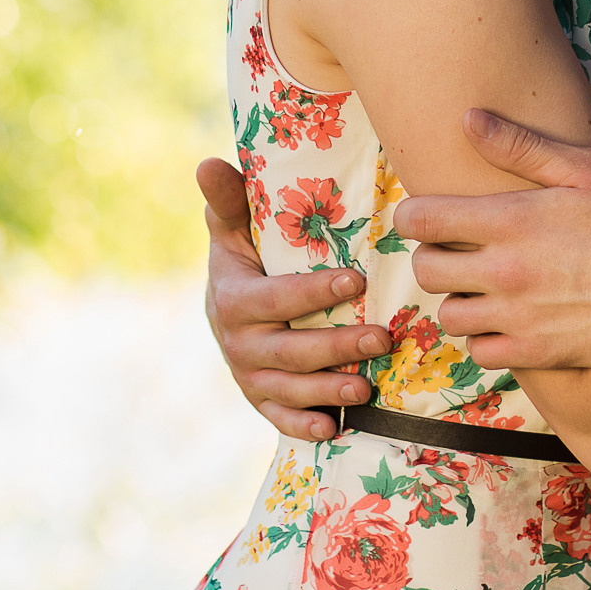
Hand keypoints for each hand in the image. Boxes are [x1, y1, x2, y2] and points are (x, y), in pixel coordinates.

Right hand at [197, 158, 392, 440]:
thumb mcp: (234, 228)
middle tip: (382, 337)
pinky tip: (334, 428)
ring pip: (289, 388)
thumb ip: (229, 200)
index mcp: (232, 298)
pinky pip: (280, 418)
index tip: (355, 279)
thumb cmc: (246, 256)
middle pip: (289, 350)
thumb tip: (208, 161)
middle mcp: (237, 342)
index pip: (274, 299)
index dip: (313, 292)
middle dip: (337, 346)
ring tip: (368, 386)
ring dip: (328, 390)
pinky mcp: (261, 399)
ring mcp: (248, 375)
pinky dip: (303, 426)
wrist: (229, 304)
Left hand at [397, 111, 590, 369]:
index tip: (426, 216)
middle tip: (457, 251)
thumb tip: (468, 118)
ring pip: (448, 316)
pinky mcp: (536, 354)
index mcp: (510, 221)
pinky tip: (506, 321)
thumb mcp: (586, 169)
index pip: (420, 219)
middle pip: (425, 270)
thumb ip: (521, 146)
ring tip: (483, 288)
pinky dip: (485, 338)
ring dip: (459, 299)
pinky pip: (480, 353)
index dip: (412, 216)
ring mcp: (518, 318)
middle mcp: (504, 272)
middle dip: (433, 257)